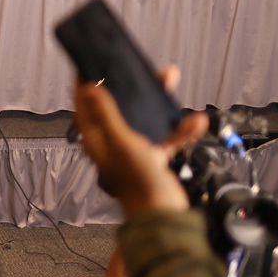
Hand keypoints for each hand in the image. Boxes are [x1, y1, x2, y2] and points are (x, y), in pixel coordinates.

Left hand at [72, 65, 207, 216]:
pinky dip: (179, 127)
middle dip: (129, 84)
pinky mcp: (153, 155)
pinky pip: (166, 134)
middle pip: (117, 104)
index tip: (89, 60)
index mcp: (97, 137)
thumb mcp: (121, 142)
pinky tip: (192, 121)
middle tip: (139, 66)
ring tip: (168, 80)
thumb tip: (89, 88)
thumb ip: (107, 114)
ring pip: (143, 115)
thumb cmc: (138, 184)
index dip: (86, 81)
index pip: (85, 102)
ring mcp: (133, 147)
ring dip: (158, 101)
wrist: (164, 216)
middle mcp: (112, 140)